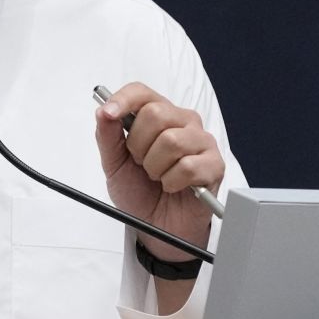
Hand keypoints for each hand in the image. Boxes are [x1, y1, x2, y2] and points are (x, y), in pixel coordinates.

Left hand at [94, 82, 223, 260]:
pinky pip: (187, 166)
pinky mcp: (215, 165)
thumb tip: (103, 111)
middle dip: (138, 145)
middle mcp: (182, 122)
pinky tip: (172, 186)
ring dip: (154, 167)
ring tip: (157, 176)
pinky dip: (171, 182)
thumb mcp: (114, 163)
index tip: (109, 114)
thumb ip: (107, 136)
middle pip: (156, 113)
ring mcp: (201, 142)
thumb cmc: (139, 190)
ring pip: (171, 140)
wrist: (155, 226)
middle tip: (141, 162)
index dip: (123, 100)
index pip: (141, 92)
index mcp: (158, 115)